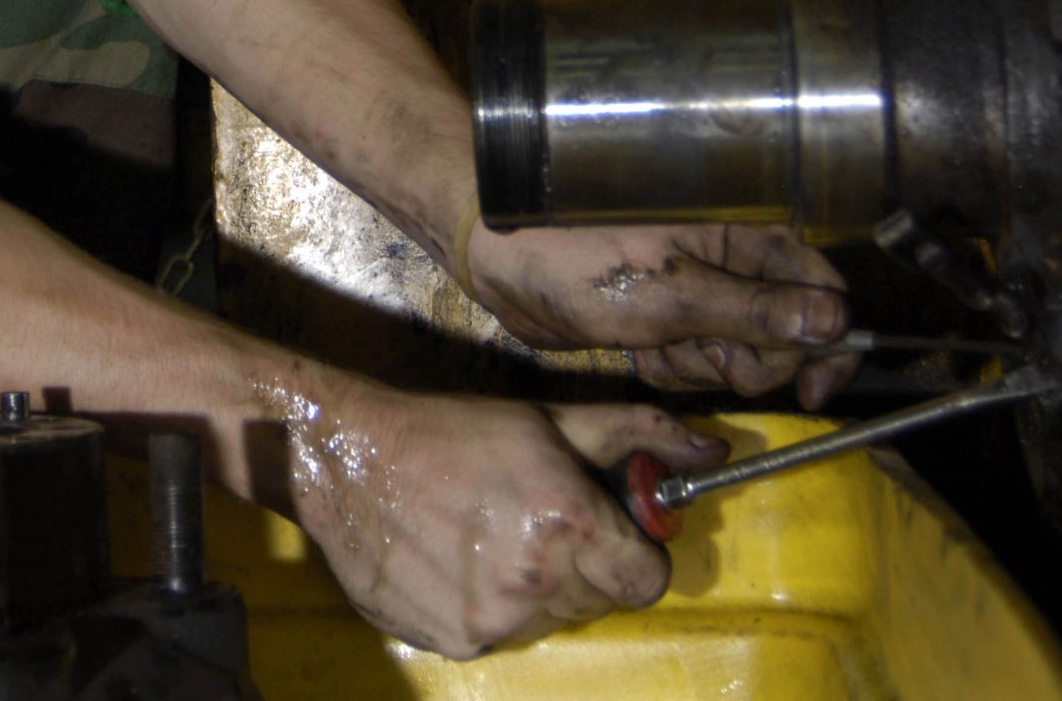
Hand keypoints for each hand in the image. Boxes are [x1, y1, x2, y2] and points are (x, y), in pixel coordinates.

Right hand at [273, 377, 728, 656]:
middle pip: (600, 599)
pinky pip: (502, 634)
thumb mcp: (549, 419)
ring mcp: (496, 621)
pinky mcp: (457, 642)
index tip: (607, 531)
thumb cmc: (450, 433)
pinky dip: (491, 604)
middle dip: (583, 564)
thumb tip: (712, 450)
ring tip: (491, 535)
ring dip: (537, 587)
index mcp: (570, 524)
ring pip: (552, 619)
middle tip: (537, 519)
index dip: (633, 553)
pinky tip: (460, 560)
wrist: (349, 459)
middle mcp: (539, 583)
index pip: (649, 580)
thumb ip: (638, 435)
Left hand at [461, 220, 858, 407]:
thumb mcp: (669, 292)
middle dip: (744, 358)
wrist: (497, 256)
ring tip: (652, 341)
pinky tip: (637, 350)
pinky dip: (674, 368)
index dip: (827, 342)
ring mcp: (698, 288)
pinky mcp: (668, 315)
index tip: (815, 387)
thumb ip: (754, 311)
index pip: (821, 289)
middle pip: (786, 335)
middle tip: (692, 348)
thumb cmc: (573, 255)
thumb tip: (834, 323)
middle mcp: (730, 257)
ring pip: (741, 355)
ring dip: (700, 366)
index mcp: (743, 232)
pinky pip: (698, 361)